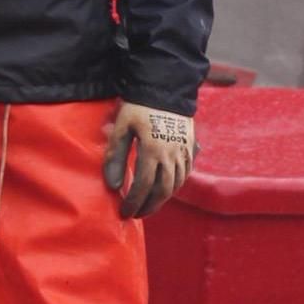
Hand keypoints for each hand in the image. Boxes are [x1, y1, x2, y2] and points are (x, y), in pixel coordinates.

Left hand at [102, 101, 195, 218]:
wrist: (164, 88)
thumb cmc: (138, 107)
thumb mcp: (122, 128)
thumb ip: (116, 156)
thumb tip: (113, 185)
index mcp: (152, 151)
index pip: (143, 186)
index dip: (133, 202)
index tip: (124, 212)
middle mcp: (171, 156)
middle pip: (162, 191)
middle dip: (148, 206)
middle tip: (136, 214)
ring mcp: (183, 153)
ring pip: (175, 185)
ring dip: (161, 199)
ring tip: (148, 205)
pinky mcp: (189, 148)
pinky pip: (184, 174)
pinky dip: (174, 186)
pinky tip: (164, 189)